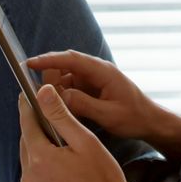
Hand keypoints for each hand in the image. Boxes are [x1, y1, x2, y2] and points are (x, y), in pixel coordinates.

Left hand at [18, 84, 151, 181]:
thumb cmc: (104, 179)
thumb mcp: (85, 141)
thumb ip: (60, 115)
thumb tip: (42, 92)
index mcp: (40, 159)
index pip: (27, 124)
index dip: (27, 107)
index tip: (26, 94)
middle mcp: (29, 179)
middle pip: (27, 144)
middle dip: (37, 131)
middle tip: (51, 120)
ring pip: (30, 163)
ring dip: (40, 153)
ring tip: (61, 148)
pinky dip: (41, 173)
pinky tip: (60, 171)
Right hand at [27, 50, 169, 141]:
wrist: (150, 122)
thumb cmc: (134, 117)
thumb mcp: (108, 114)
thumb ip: (83, 104)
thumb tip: (58, 96)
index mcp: (103, 71)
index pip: (71, 59)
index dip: (49, 60)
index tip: (30, 63)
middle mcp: (96, 71)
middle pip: (65, 66)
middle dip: (49, 78)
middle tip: (35, 94)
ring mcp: (94, 79)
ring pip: (66, 78)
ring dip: (55, 90)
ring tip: (45, 105)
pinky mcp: (92, 88)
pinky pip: (71, 88)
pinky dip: (62, 96)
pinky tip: (57, 109)